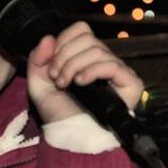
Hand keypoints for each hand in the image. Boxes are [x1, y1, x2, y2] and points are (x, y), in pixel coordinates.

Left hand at [26, 21, 143, 123]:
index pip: (81, 30)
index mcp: (85, 56)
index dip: (63, 42)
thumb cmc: (59, 113)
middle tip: (57, 78)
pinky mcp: (129, 82)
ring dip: (74, 66)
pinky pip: (112, 64)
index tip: (50, 66)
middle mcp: (103, 60)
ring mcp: (118, 71)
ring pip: (97, 50)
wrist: (72, 138)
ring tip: (65, 84)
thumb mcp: (38, 84)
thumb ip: (37, 58)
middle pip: (88, 37)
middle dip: (65, 56)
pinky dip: (92, 70)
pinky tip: (82, 83)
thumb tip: (49, 37)